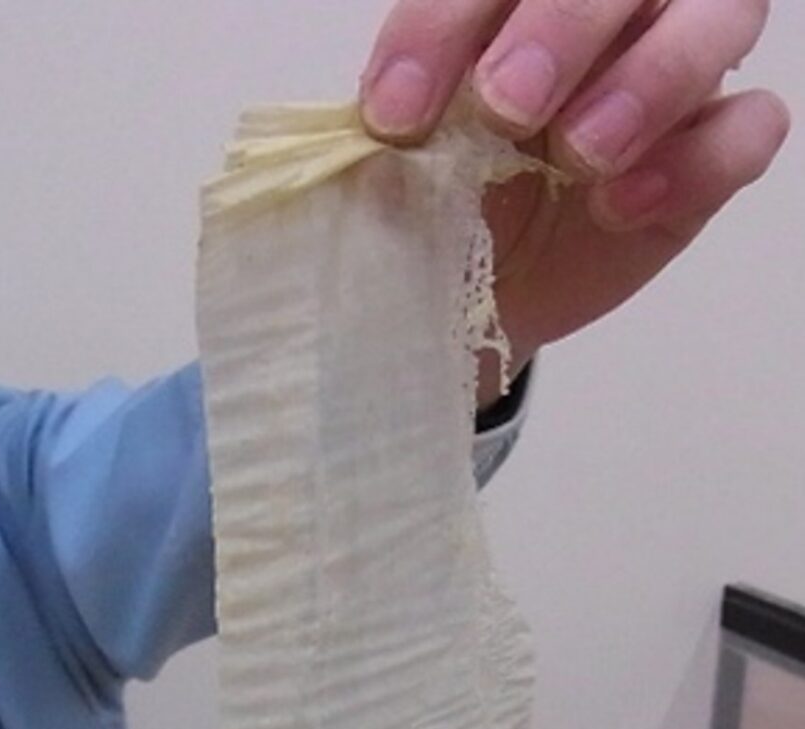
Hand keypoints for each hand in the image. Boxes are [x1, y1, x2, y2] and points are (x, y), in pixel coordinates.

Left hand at [360, 0, 789, 406]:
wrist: (479, 290)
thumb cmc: (443, 207)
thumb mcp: (406, 168)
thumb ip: (405, 123)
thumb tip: (387, 117)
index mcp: (513, 0)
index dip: (444, 25)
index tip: (396, 115)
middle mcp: (607, 17)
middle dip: (564, 27)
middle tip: (506, 106)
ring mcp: (671, 77)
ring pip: (720, 15)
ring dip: (652, 79)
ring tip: (581, 155)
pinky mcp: (708, 155)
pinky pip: (750, 127)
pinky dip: (698, 162)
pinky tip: (622, 209)